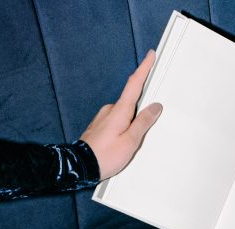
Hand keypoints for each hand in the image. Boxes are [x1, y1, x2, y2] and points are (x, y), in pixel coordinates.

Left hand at [80, 50, 161, 179]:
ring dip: (132, 123)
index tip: (150, 55)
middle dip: (142, 109)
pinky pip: (117, 121)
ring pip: (125, 114)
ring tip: (131, 144)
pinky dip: (124, 128)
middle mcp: (110, 110)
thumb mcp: (131, 141)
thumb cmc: (105, 156)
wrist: (79, 167)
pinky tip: (122, 143)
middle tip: (144, 126)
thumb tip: (155, 107)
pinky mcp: (100, 126)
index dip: (144, 68)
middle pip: (132, 101)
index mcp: (120, 111)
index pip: (135, 84)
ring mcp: (103, 117)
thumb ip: (143, 122)